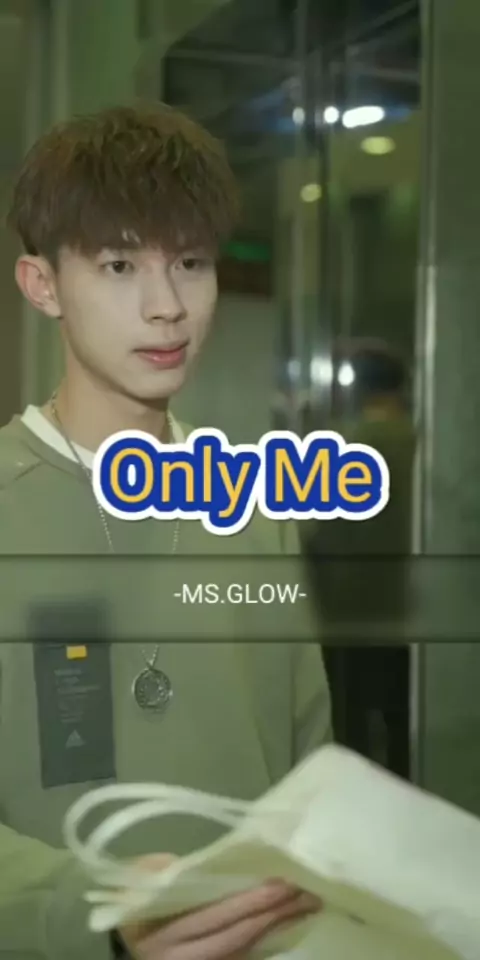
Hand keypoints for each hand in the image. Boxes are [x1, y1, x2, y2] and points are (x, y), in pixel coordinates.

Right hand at [119, 855, 320, 959]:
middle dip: (274, 914)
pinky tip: (290, 921)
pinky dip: (268, 938)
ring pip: (245, 949)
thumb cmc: (136, 903)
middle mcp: (182, 959)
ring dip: (279, 927)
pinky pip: (244, 956)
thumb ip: (163, 873)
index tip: (280, 884)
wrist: (133, 941)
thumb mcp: (139, 884)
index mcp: (163, 937)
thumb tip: (194, 864)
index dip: (248, 902)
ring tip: (308, 904)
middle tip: (307, 892)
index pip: (214, 918)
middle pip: (237, 937)